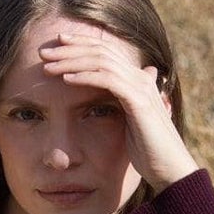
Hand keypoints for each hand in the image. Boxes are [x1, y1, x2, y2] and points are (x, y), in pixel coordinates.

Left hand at [38, 27, 198, 193]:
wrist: (170, 169)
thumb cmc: (149, 152)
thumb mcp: (129, 125)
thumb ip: (119, 108)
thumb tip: (106, 104)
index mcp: (137, 79)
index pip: (106, 51)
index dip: (80, 44)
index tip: (56, 45)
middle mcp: (140, 77)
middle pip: (101, 50)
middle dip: (70, 48)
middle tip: (43, 50)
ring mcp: (141, 86)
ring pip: (101, 61)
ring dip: (71, 61)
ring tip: (48, 65)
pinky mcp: (138, 100)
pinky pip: (107, 80)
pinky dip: (85, 76)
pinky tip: (65, 79)